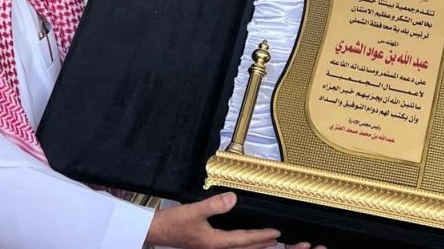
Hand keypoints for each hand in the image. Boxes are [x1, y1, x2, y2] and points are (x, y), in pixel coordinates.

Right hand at [145, 192, 314, 248]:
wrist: (155, 232)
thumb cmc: (172, 223)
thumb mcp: (193, 211)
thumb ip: (214, 205)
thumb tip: (233, 198)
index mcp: (215, 243)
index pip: (245, 240)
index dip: (262, 237)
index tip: (278, 234)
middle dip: (269, 247)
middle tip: (288, 244)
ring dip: (260, 247)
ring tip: (277, 243)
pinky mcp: (210, 246)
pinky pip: (235, 248)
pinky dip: (248, 245)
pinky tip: (253, 242)